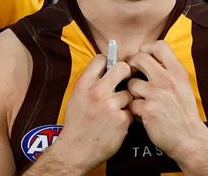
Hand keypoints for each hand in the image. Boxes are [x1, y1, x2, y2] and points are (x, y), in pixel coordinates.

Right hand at [47, 55, 132, 171]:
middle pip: (122, 68)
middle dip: (125, 72)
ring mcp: (110, 106)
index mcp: (84, 84)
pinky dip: (126, 117)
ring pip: (129, 93)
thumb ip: (90, 82)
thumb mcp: (76, 96)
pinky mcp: (122, 120)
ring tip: (115, 110)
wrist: (77, 149)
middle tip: (125, 79)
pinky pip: (131, 111)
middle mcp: (97, 92)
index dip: (108, 62)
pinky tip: (116, 122)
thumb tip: (105, 69)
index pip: (101, 59)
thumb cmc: (76, 123)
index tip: (111, 68)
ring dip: (125, 100)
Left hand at [127, 41, 207, 163]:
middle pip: (139, 58)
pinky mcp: (147, 109)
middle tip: (133, 74)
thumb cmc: (184, 112)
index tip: (143, 56)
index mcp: (178, 72)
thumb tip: (149, 57)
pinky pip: (131, 103)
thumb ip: (169, 71)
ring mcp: (157, 94)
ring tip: (140, 99)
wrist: (190, 139)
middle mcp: (167, 80)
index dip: (147, 48)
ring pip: (131, 83)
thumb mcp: (183, 86)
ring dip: (132, 92)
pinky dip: (134, 109)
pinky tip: (142, 113)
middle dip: (132, 65)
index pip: (159, 46)